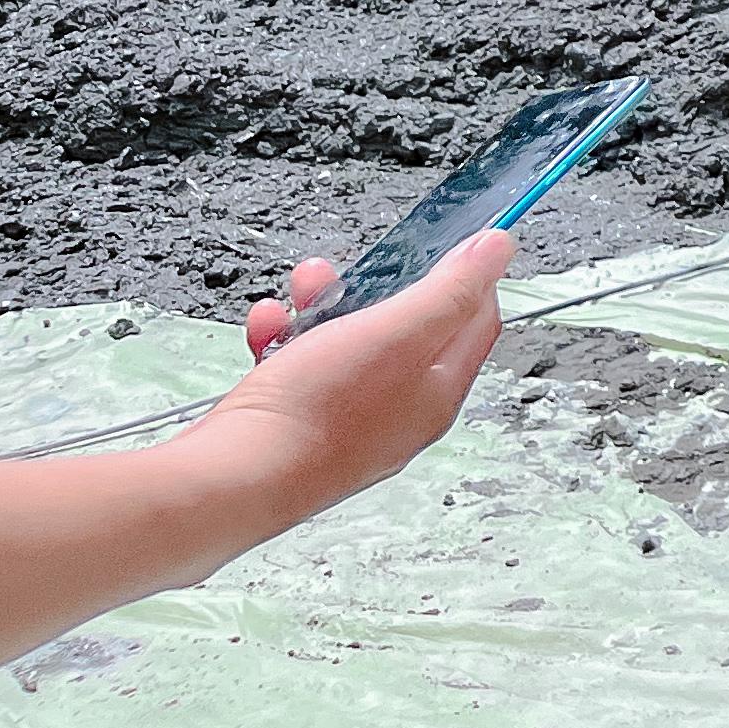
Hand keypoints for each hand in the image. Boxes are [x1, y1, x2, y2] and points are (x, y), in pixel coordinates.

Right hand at [215, 230, 511, 527]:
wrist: (229, 484)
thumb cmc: (313, 416)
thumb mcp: (397, 332)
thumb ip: (452, 289)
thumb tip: (500, 248)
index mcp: (436, 395)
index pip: (476, 323)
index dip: (471, 277)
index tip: (454, 243)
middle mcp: (397, 416)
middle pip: (406, 331)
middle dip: (378, 287)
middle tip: (358, 264)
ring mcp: (345, 426)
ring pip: (345, 346)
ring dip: (324, 307)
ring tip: (302, 287)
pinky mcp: (295, 430)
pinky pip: (298, 370)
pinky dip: (283, 340)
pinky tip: (266, 327)